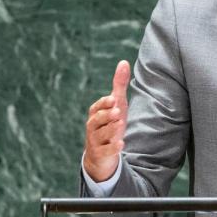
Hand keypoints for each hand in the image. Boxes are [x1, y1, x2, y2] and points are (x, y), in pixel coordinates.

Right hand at [83, 60, 130, 181]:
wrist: (101, 155)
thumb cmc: (110, 124)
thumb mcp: (116, 105)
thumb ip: (119, 85)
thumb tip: (124, 62)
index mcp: (95, 114)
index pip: (97, 107)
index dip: (104, 103)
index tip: (113, 98)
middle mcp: (92, 127)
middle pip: (97, 120)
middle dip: (106, 115)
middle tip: (117, 111)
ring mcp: (95, 141)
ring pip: (101, 135)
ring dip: (111, 130)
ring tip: (119, 124)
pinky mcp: (101, 154)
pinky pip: (105, 151)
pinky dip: (113, 148)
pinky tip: (121, 144)